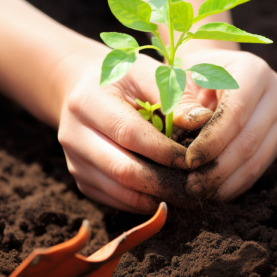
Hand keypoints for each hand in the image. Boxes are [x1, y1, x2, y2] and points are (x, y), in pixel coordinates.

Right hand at [57, 49, 211, 213]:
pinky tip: (166, 196)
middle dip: (163, 182)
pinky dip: (142, 202)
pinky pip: (115, 200)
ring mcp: (74, 161)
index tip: (193, 159)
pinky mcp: (82, 179)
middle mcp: (74, 135)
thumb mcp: (146, 73)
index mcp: (88, 102)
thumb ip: (173, 96)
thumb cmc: (123, 79)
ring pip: (119, 191)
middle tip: (195, 187)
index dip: (164, 150)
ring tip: (186, 195)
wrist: (82, 90)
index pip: (129, 134)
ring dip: (155, 197)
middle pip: (121, 169)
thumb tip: (202, 120)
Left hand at [182, 49, 276, 199]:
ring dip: (228, 182)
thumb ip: (180, 99)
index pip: (235, 114)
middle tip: (192, 187)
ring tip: (202, 193)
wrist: (215, 72)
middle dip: (219, 169)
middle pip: (250, 140)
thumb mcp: (178, 78)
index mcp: (253, 71)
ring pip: (259, 159)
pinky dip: (238, 182)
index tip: (188, 162)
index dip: (211, 142)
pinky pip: (262, 165)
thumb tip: (191, 124)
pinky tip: (216, 191)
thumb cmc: (190, 74)